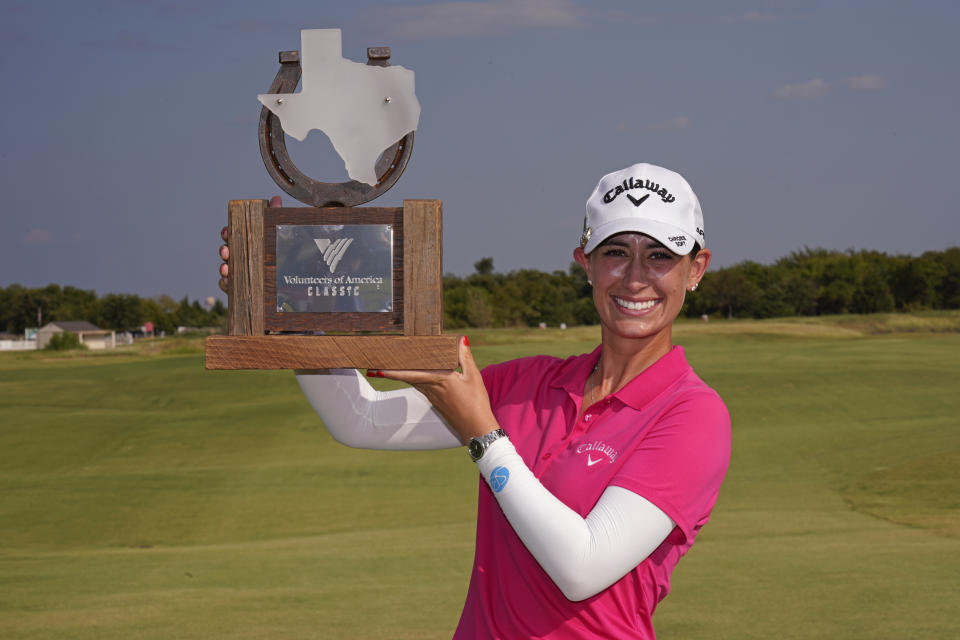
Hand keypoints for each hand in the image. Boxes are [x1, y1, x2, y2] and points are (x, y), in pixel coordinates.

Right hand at [218, 195, 282, 291]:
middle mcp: (240, 257)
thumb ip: (275, 215)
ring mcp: (240, 273)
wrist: (288, 281)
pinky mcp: (241, 288)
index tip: (226, 232)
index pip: (232, 236)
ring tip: (226, 268)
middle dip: (223, 251)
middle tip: (226, 251)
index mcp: (246, 243)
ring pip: (226, 270)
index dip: (226, 234)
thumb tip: (276, 198)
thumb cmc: (279, 252)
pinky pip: (229, 287)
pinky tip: (227, 282)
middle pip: (227, 253)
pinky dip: (226, 284)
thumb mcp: (278, 233)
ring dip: (223, 268)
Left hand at [373, 337, 496, 443]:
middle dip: (392, 371)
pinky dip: (414, 379)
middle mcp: (432, 389)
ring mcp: (432, 397)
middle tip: (376, 365)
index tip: (378, 368)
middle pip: (408, 377)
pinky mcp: (436, 402)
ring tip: (389, 367)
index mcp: (439, 380)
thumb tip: (461, 339)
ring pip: (413, 382)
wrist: (476, 429)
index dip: (393, 371)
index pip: (411, 373)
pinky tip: (413, 375)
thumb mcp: (473, 377)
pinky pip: (421, 387)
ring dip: (401, 375)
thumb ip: (464, 357)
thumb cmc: (476, 403)